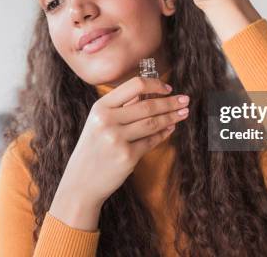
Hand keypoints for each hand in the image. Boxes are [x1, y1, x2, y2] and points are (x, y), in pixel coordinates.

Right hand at [58, 76, 189, 206]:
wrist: (81, 182)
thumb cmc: (93, 149)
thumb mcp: (98, 122)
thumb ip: (121, 107)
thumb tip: (150, 92)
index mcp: (100, 107)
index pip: (134, 85)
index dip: (155, 84)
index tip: (168, 88)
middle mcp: (107, 120)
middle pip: (148, 105)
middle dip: (170, 102)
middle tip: (185, 100)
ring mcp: (117, 139)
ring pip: (153, 123)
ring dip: (172, 117)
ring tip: (183, 113)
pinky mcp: (127, 156)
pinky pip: (152, 141)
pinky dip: (164, 134)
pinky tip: (171, 128)